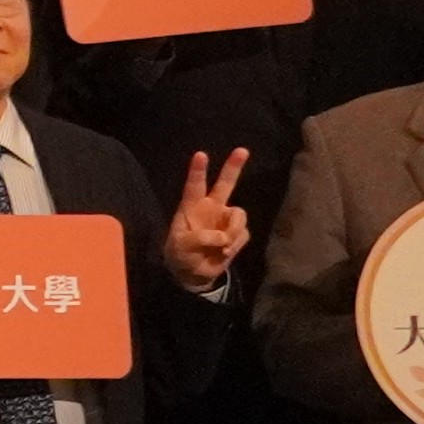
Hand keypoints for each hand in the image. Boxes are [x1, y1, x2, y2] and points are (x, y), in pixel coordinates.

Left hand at [165, 148, 251, 291]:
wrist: (193, 273)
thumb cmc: (180, 254)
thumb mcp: (180, 247)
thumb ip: (199, 239)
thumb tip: (221, 237)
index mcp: (191, 206)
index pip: (194, 185)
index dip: (197, 170)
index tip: (200, 154)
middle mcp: (211, 207)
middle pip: (225, 183)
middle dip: (233, 167)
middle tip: (242, 150)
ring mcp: (225, 219)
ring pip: (239, 215)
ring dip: (232, 231)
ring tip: (222, 246)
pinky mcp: (237, 233)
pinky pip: (243, 233)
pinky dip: (235, 244)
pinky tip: (225, 251)